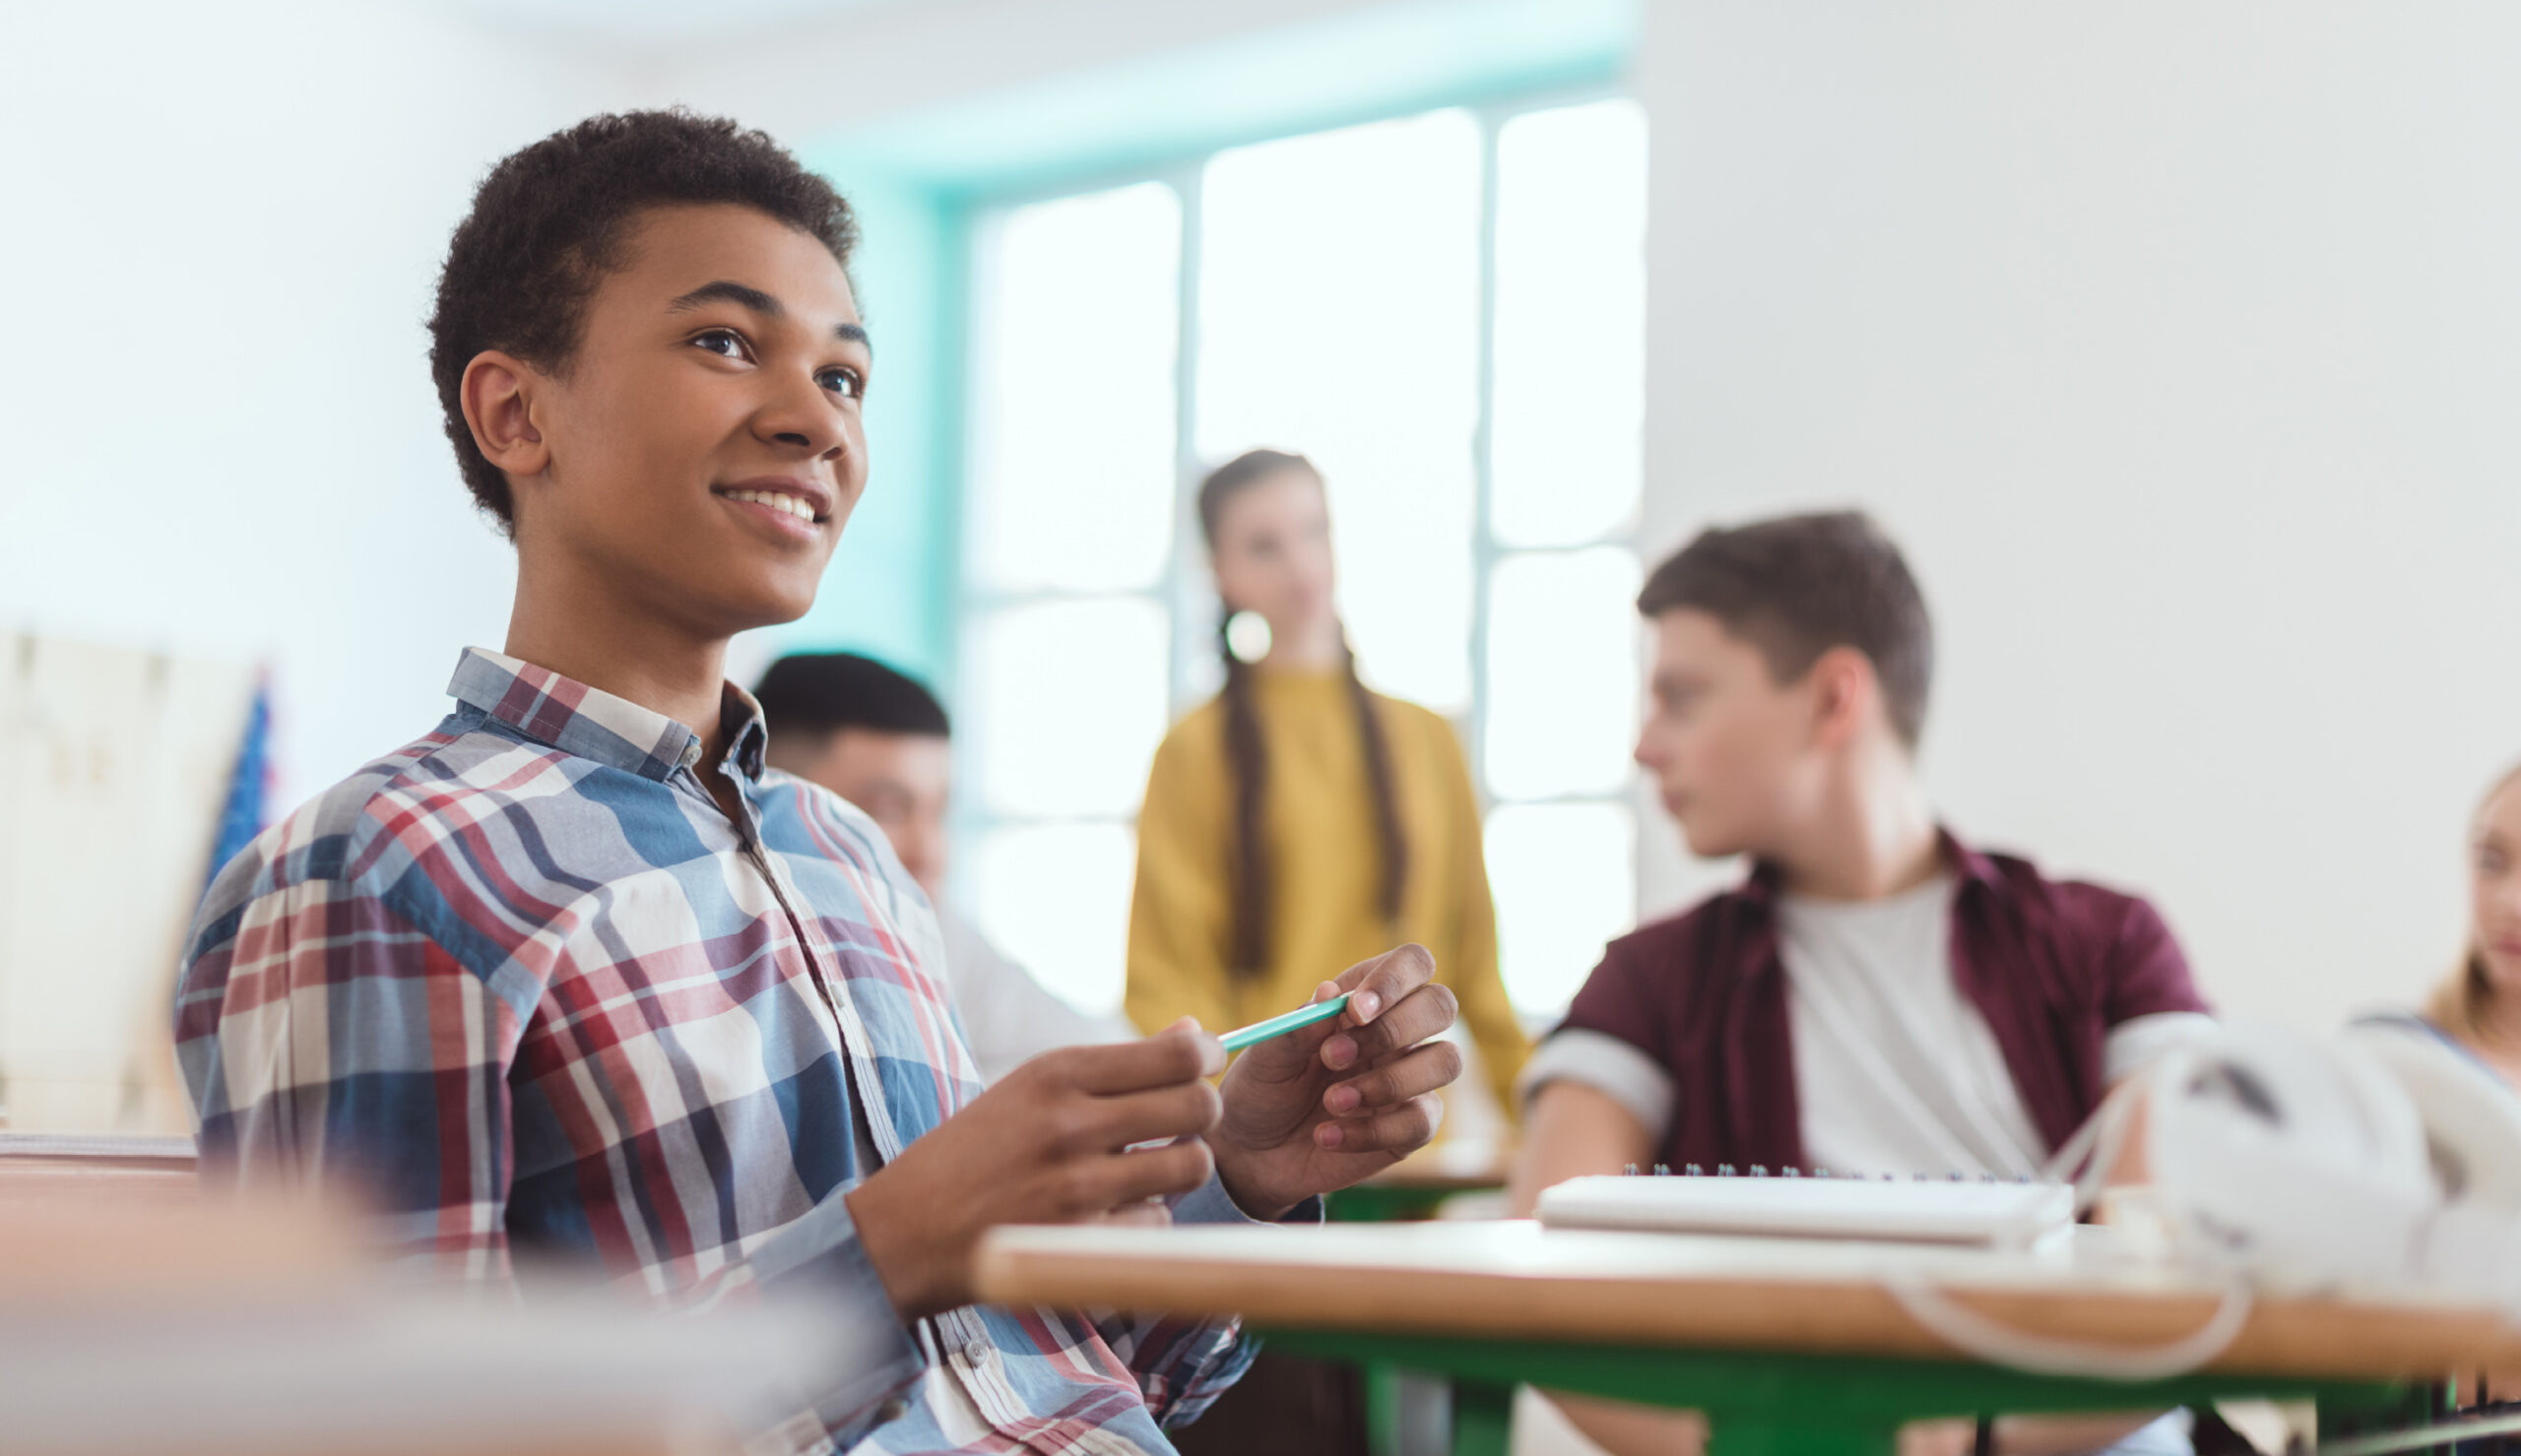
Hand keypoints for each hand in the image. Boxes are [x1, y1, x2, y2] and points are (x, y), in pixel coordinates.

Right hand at [845, 1026, 1224, 1319]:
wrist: (906, 1230)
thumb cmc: (977, 1151)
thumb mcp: (1032, 1088)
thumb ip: (1118, 1064)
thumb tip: (1196, 1035)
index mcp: (1057, 1073)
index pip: (1178, 1056)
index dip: (1208, 1058)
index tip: (1205, 1065)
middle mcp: (1071, 1124)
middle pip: (1198, 1107)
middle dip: (1203, 1112)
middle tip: (1185, 1120)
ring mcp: (1078, 1188)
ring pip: (1191, 1166)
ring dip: (1182, 1166)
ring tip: (1153, 1166)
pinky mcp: (1080, 1243)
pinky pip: (1159, 1221)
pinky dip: (1146, 1217)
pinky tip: (1113, 1210)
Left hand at [1208, 944, 1462, 1218]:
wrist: (1253, 1155)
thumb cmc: (1262, 1091)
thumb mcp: (1266, 1058)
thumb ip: (1298, 1028)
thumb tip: (1330, 992)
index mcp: (1364, 1000)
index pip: (1412, 963)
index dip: (1394, 979)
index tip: (1355, 1011)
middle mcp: (1396, 1034)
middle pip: (1441, 1005)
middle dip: (1394, 1029)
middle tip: (1333, 1057)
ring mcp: (1409, 1080)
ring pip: (1447, 1061)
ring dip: (1389, 1082)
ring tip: (1331, 1102)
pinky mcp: (1410, 1128)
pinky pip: (1422, 1122)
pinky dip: (1372, 1131)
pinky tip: (1327, 1136)